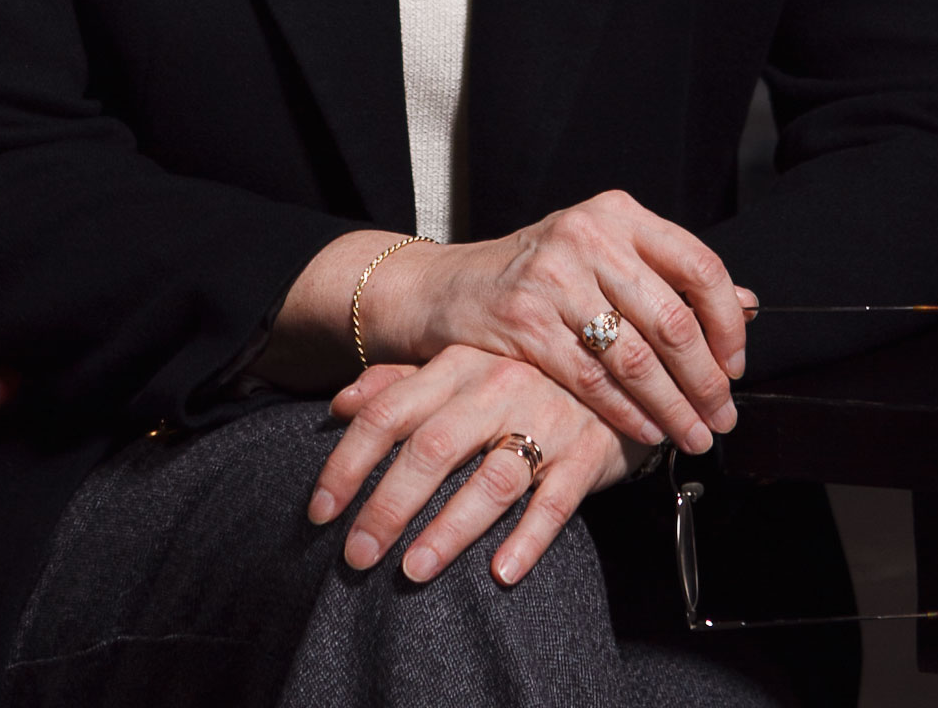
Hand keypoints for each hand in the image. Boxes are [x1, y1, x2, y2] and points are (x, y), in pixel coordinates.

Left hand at [307, 346, 638, 587]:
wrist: (618, 362)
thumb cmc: (523, 373)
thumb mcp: (460, 366)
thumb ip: (399, 383)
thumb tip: (341, 404)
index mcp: (460, 362)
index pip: (390, 413)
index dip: (349, 463)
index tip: (320, 510)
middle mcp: (499, 386)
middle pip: (432, 449)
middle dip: (389, 506)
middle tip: (357, 556)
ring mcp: (548, 418)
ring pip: (492, 478)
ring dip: (450, 528)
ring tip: (414, 571)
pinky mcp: (588, 452)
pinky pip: (556, 501)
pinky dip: (528, 538)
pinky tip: (501, 574)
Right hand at [372, 191, 748, 456]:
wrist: (448, 286)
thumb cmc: (538, 273)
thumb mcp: (604, 255)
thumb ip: (669, 276)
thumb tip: (746, 306)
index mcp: (619, 215)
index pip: (699, 264)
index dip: (727, 323)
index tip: (736, 366)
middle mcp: (589, 236)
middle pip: (671, 318)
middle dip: (706, 379)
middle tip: (723, 417)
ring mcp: (554, 278)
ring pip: (634, 357)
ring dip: (673, 407)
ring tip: (694, 436)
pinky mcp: (525, 321)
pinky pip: (591, 381)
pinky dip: (626, 414)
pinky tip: (647, 434)